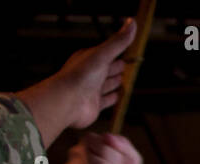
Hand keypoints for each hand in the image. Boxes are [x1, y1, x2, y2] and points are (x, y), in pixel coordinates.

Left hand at [15, 19, 135, 147]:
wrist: (67, 101)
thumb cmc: (81, 75)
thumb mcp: (102, 54)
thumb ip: (118, 41)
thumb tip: (132, 22)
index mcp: (89, 59)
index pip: (107, 53)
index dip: (118, 52)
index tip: (129, 50)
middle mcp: (90, 74)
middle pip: (107, 69)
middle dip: (117, 67)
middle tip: (128, 65)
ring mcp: (92, 89)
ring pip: (107, 84)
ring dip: (115, 82)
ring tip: (125, 80)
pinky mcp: (94, 104)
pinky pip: (106, 100)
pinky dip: (113, 98)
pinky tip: (118, 96)